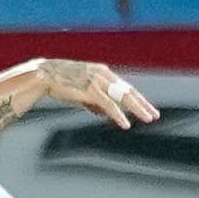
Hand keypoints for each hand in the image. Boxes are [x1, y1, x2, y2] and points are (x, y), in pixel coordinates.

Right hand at [33, 59, 158, 127]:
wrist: (44, 76)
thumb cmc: (60, 84)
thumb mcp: (82, 92)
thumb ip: (95, 102)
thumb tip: (106, 114)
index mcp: (104, 73)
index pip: (125, 88)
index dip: (138, 99)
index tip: (147, 108)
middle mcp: (104, 75)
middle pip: (129, 92)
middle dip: (143, 105)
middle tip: (154, 115)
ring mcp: (98, 82)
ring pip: (123, 98)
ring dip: (138, 109)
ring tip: (148, 119)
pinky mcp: (91, 90)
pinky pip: (109, 105)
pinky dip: (118, 115)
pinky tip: (125, 124)